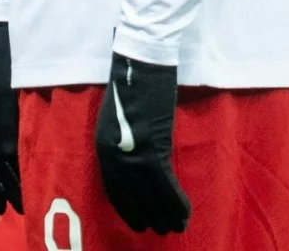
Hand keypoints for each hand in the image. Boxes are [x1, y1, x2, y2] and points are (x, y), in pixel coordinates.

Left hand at [94, 53, 190, 233]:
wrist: (142, 58)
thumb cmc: (135, 78)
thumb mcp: (121, 114)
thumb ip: (126, 138)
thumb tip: (139, 154)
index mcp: (103, 147)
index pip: (114, 189)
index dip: (129, 208)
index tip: (141, 221)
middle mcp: (113, 155)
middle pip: (131, 196)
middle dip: (148, 215)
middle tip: (164, 229)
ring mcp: (132, 152)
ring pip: (150, 194)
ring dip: (165, 212)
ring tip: (178, 225)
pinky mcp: (152, 146)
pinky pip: (164, 183)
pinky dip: (175, 199)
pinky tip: (184, 209)